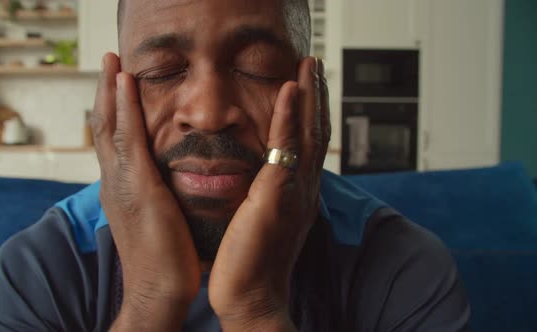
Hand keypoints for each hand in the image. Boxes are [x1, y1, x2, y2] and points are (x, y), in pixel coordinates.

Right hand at [92, 53, 200, 330]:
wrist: (159, 290)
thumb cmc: (165, 258)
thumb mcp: (158, 218)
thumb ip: (158, 194)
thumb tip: (171, 179)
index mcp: (121, 188)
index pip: (114, 141)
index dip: (114, 110)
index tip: (118, 82)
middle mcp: (114, 181)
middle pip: (105, 127)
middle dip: (106, 92)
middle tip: (109, 59)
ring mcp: (121, 182)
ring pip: (110, 126)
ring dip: (111, 90)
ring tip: (112, 60)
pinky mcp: (137, 186)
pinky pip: (128, 137)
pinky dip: (125, 107)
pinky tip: (125, 83)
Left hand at [208, 57, 329, 330]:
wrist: (250, 298)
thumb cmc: (251, 263)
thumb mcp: (263, 221)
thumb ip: (268, 196)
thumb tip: (263, 180)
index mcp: (299, 194)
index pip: (310, 145)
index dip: (311, 114)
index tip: (307, 87)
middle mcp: (305, 189)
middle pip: (317, 134)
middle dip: (317, 98)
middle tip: (314, 66)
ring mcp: (294, 192)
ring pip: (308, 134)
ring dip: (308, 97)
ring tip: (307, 66)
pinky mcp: (277, 196)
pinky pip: (286, 148)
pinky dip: (289, 117)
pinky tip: (288, 90)